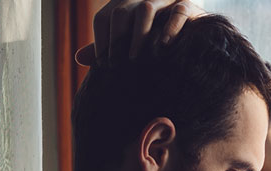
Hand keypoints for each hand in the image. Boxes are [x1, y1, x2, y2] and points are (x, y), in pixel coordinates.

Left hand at [73, 0, 206, 66]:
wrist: (192, 23)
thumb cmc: (155, 32)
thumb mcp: (130, 38)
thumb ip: (107, 45)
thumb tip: (78, 58)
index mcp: (125, 3)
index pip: (104, 17)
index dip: (100, 40)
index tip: (103, 64)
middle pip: (121, 12)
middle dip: (116, 39)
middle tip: (117, 64)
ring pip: (146, 9)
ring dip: (138, 35)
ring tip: (134, 59)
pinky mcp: (188, 3)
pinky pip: (179, 10)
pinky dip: (171, 27)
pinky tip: (164, 45)